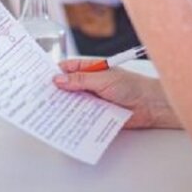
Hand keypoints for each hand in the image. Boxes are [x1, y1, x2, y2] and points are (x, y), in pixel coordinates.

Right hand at [53, 60, 178, 128]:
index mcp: (91, 69)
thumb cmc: (132, 85)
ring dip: (64, 107)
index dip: (55, 73)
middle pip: (68, 87)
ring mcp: (93, 99)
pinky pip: (82, 116)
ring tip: (49, 111)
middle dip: (56, 92)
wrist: (150, 105)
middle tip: (41, 98)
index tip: (40, 79)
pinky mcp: (97, 114)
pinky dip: (74, 119)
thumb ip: (80, 80)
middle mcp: (90, 84)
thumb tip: (59, 79)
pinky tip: (65, 122)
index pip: (68, 69)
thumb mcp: (103, 79)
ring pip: (73, 103)